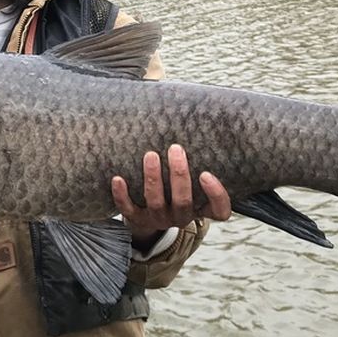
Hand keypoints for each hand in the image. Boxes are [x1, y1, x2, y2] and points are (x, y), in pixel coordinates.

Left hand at [111, 144, 231, 248]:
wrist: (148, 215)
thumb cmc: (175, 187)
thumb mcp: (192, 179)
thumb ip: (198, 159)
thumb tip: (196, 117)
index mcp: (201, 208)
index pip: (219, 211)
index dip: (216, 195)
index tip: (206, 173)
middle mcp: (182, 217)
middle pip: (183, 202)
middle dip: (179, 175)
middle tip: (175, 149)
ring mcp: (159, 219)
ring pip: (156, 203)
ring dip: (153, 178)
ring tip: (150, 155)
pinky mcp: (138, 219)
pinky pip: (128, 210)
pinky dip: (122, 195)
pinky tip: (118, 178)